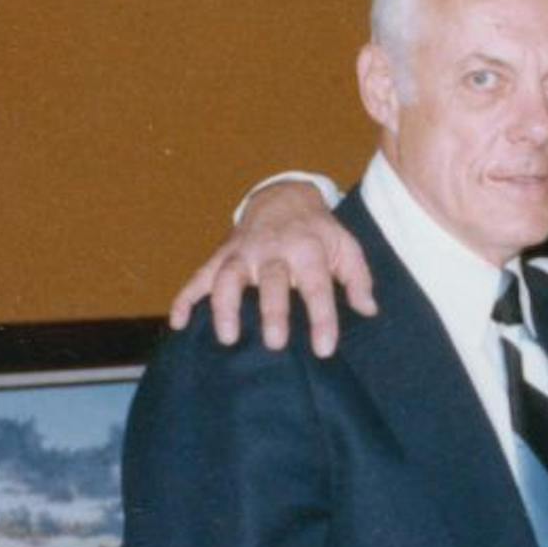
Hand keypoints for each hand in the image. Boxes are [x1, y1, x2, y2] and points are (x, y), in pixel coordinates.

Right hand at [167, 181, 375, 355]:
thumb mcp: (347, 247)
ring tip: (227, 338)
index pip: (317, 286)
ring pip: (229, 277)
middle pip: (272, 282)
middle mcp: (273, 250)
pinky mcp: (222, 256)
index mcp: (308, 250)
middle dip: (272, 312)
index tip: (324, 349)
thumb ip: (358, 279)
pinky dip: (186, 297)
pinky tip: (179, 323)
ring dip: (225, 306)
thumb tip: (369, 310)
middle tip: (275, 344)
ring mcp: (243, 253)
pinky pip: (199, 276)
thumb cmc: (319, 232)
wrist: (283, 197)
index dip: (322, 318)